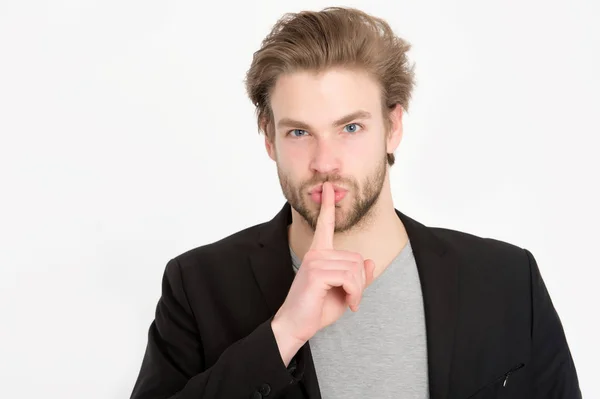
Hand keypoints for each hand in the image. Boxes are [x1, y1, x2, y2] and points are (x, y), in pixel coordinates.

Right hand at [272, 182, 375, 349]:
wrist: (296, 326)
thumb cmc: (317, 309)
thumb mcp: (344, 292)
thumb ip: (358, 277)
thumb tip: (370, 261)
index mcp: (319, 254)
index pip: (325, 225)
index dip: (327, 205)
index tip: (329, 187)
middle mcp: (316, 254)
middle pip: (356, 258)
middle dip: (361, 282)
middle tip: (353, 297)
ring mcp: (315, 262)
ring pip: (355, 268)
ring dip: (359, 290)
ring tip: (349, 301)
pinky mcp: (316, 274)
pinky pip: (350, 278)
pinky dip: (355, 294)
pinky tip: (349, 304)